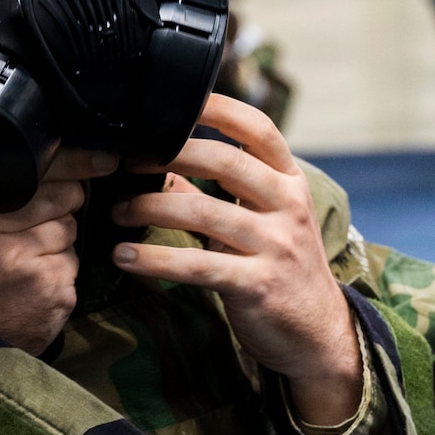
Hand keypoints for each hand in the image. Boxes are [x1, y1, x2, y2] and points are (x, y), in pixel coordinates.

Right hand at [0, 147, 117, 355]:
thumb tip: (45, 146)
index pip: (36, 165)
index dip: (75, 159)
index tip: (104, 158)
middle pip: (64, 194)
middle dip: (62, 203)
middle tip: (31, 226)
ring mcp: (22, 260)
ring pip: (70, 228)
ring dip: (56, 239)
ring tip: (21, 258)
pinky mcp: (49, 288)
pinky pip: (72, 262)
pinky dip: (59, 269)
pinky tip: (30, 282)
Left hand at [111, 95, 361, 425]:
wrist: (318, 334)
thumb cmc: (280, 269)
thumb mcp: (259, 222)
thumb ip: (218, 192)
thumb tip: (162, 164)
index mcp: (290, 182)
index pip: (258, 131)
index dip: (218, 109)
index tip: (174, 100)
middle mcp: (288, 206)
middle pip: (226, 162)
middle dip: (170, 154)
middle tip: (126, 161)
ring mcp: (277, 246)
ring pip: (205, 212)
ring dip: (150, 207)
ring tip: (116, 211)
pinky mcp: (259, 285)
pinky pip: (198, 265)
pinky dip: (155, 259)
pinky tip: (124, 256)